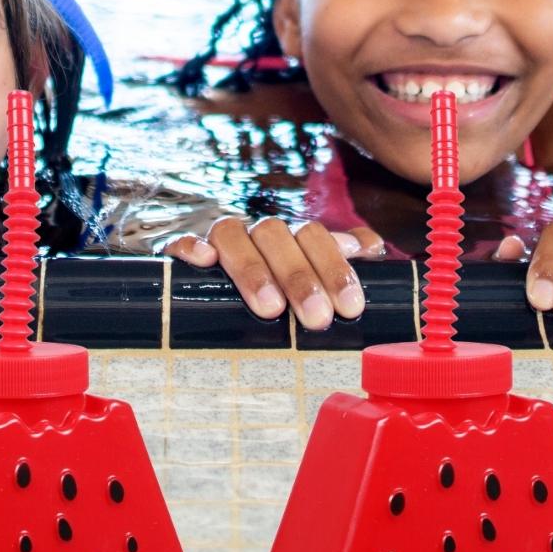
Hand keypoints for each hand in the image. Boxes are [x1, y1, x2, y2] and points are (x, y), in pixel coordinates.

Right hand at [166, 217, 377, 329]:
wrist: (210, 296)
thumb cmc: (277, 295)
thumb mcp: (311, 280)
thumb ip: (339, 261)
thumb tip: (372, 247)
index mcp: (289, 238)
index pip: (314, 236)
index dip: (334, 267)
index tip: (351, 306)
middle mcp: (254, 234)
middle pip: (276, 234)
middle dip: (300, 276)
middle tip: (317, 318)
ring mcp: (217, 241)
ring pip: (232, 233)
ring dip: (253, 268)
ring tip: (271, 308)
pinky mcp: (180, 254)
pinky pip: (180, 242)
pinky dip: (191, 246)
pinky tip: (204, 262)